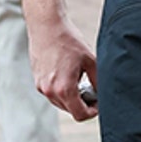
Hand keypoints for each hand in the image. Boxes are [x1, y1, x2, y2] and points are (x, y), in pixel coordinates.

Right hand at [22, 0, 97, 121]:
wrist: (46, 26)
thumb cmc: (69, 40)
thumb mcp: (90, 60)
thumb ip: (98, 81)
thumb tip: (103, 95)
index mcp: (64, 88)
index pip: (80, 115)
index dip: (93, 112)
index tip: (98, 102)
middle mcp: (50, 91)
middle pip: (71, 110)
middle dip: (83, 104)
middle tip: (92, 90)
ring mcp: (41, 87)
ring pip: (61, 103)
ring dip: (72, 98)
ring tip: (80, 81)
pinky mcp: (37, 81)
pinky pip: (52, 94)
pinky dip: (62, 90)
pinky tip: (69, 75)